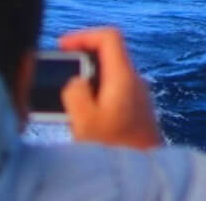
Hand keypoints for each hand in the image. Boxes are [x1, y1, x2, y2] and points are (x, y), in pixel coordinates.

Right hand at [58, 26, 165, 149]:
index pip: (109, 37)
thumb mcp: (84, 122)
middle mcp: (135, 81)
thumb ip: (75, 93)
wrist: (145, 170)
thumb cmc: (117, 149)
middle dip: (82, 59)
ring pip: (110, 74)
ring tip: (66, 98)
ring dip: (88, 79)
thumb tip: (75, 81)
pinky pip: (114, 91)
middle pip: (109, 55)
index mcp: (124, 77)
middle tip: (60, 73)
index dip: (84, 35)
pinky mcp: (136, 110)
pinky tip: (82, 115)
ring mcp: (138, 95)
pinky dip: (96, 93)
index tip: (62, 45)